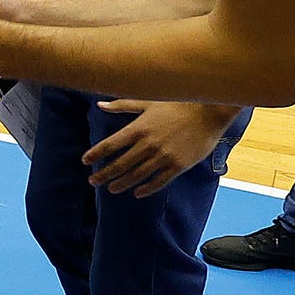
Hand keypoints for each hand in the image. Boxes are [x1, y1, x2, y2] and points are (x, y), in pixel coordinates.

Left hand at [83, 101, 239, 196]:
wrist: (208, 112)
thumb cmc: (177, 104)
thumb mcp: (147, 102)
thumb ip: (122, 105)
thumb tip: (99, 105)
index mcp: (138, 128)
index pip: (110, 145)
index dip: (95, 154)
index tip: (85, 161)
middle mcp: (148, 144)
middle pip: (120, 164)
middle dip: (103, 174)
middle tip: (93, 181)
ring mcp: (163, 156)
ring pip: (136, 175)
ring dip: (122, 184)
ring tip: (111, 189)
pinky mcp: (178, 165)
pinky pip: (158, 181)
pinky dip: (146, 189)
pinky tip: (137, 193)